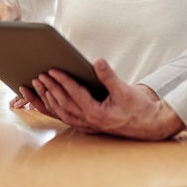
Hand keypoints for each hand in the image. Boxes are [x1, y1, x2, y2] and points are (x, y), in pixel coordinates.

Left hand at [20, 58, 185, 139]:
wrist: (148, 125)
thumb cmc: (138, 107)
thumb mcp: (125, 90)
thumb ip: (108, 76)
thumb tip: (97, 61)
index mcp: (96, 113)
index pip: (74, 94)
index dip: (62, 81)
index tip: (52, 70)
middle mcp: (89, 121)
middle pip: (63, 104)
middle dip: (50, 89)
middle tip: (39, 75)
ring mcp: (87, 125)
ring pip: (62, 112)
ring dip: (48, 98)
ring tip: (38, 85)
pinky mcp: (88, 124)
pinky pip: (66, 116)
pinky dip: (54, 108)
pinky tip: (47, 99)